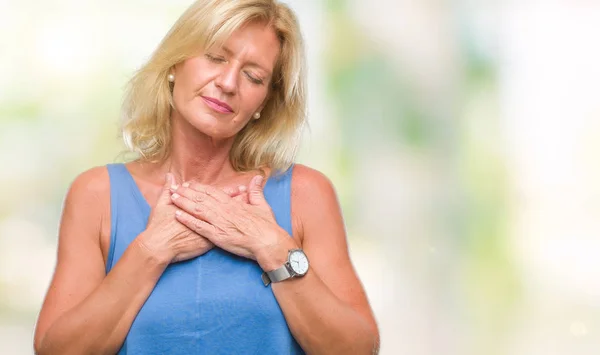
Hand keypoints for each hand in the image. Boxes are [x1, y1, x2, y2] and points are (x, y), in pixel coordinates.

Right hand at [135, 173, 244, 263]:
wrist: (158, 247)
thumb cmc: (158, 227)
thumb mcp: (161, 206)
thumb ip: (167, 191)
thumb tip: (170, 176)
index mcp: (196, 207)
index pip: (216, 196)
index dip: (229, 192)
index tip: (242, 187)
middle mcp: (204, 217)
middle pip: (225, 207)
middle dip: (239, 202)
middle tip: (253, 196)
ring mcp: (208, 229)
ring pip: (227, 220)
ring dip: (238, 214)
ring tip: (251, 210)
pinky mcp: (208, 241)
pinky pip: (224, 234)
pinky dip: (234, 230)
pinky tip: (244, 228)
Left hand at [170, 175, 296, 268]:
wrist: (267, 242)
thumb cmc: (266, 226)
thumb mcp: (262, 205)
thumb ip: (256, 191)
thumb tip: (257, 177)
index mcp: (233, 203)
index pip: (212, 192)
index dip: (199, 188)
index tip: (189, 184)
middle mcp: (223, 210)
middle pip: (201, 198)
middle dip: (186, 192)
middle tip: (174, 188)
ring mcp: (219, 222)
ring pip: (197, 209)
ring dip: (183, 203)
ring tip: (172, 197)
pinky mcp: (216, 235)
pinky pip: (199, 226)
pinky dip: (187, 220)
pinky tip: (177, 215)